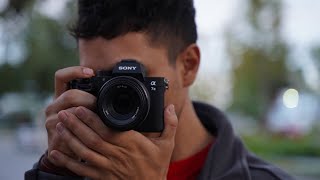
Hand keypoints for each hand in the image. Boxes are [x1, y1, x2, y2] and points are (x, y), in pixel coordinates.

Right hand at [44, 67, 95, 163]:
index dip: (75, 71)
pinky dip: (85, 129)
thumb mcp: (86, 111)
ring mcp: (51, 122)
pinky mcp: (54, 136)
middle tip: (101, 106)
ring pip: (72, 112)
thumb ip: (92, 100)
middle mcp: (53, 107)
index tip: (91, 72)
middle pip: (70, 95)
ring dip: (89, 115)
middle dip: (89, 100)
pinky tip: (93, 131)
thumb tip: (113, 89)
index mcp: (60, 97)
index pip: (61, 77)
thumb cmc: (80, 129)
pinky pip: (71, 129)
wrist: (66, 154)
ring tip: (100, 120)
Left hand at [48, 105, 177, 179]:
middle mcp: (117, 155)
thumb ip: (169, 125)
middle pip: (92, 139)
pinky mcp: (101, 177)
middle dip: (76, 125)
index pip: (108, 130)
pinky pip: (81, 169)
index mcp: (132, 144)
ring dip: (70, 139)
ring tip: (58, 126)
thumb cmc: (156, 166)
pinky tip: (54, 152)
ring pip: (84, 152)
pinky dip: (67, 161)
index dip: (92, 119)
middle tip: (62, 112)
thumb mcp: (167, 145)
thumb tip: (170, 107)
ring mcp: (108, 167)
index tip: (80, 107)